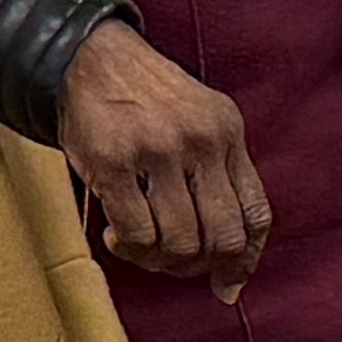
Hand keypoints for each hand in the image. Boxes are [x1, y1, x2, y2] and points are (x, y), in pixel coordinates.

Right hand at [59, 22, 270, 294]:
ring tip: (140, 248)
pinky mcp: (113, 163)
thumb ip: (218, 177)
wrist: (86, 58)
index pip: (256, 215)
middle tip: (173, 262)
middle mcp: (200, 142)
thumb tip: (231, 270)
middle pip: (222, 238)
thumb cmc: (142, 98)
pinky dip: (128, 248)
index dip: (244, 261)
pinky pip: (137, 232)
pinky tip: (116, 235)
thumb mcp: (199, 122)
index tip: (227, 283)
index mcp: (227, 132)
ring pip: (180, 242)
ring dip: (158, 260)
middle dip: (199, 265)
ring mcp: (157, 151)